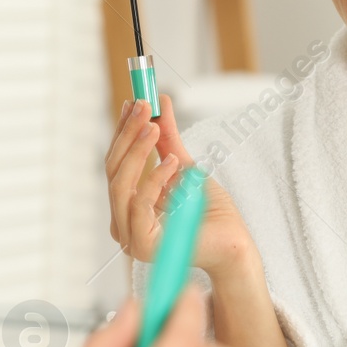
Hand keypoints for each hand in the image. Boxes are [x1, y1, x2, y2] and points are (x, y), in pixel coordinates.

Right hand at [104, 93, 254, 276]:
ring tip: (155, 127)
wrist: (234, 245)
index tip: (133, 102)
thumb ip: (168, 139)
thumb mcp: (185, 166)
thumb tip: (160, 101)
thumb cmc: (211, 213)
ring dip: (137, 150)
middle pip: (112, 170)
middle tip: (143, 106)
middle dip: (128, 134)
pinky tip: (173, 162)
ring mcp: (129, 236)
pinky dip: (154, 178)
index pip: (115, 163)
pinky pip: (140, 203)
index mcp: (127, 206)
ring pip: (120, 184)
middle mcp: (122, 222)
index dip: (123, 132)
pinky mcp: (142, 245)